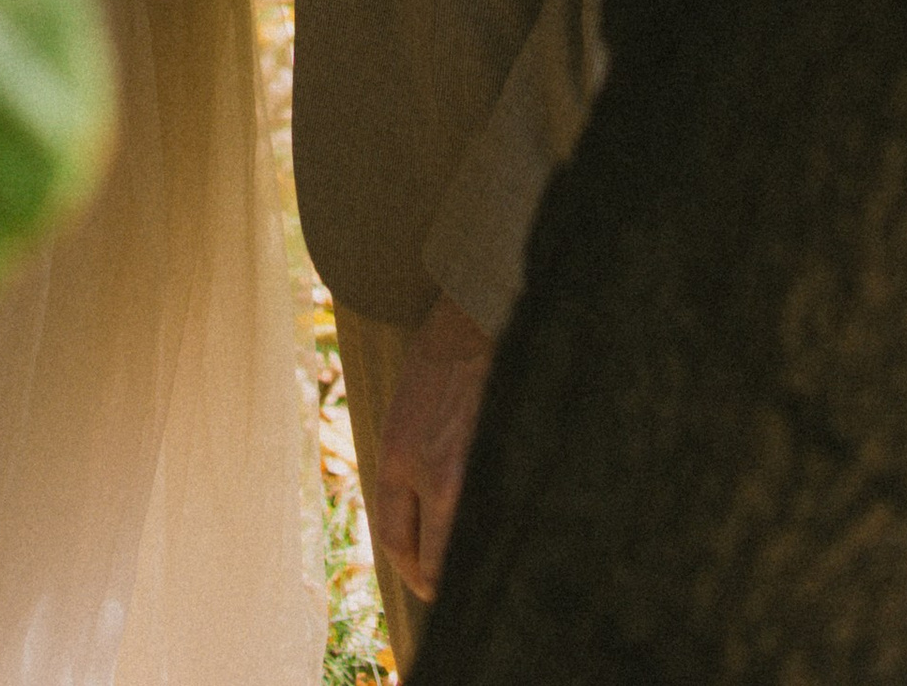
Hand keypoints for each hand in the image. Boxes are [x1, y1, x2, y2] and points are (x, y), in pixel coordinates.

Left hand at [372, 292, 493, 604]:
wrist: (473, 318)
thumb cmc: (437, 362)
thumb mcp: (404, 416)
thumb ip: (407, 469)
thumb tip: (422, 525)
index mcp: (396, 459)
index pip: (394, 541)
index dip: (408, 570)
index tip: (423, 579)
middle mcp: (432, 475)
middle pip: (432, 565)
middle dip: (440, 584)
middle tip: (453, 587)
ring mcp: (471, 473)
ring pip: (469, 549)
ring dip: (474, 558)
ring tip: (488, 562)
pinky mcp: (504, 463)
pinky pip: (499, 519)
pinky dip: (503, 531)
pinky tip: (512, 529)